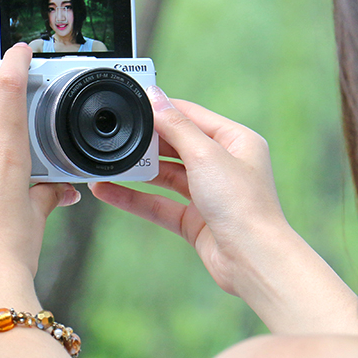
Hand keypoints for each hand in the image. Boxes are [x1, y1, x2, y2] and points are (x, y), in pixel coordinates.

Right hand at [91, 89, 289, 295]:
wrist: (252, 260)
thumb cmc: (242, 204)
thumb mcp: (206, 155)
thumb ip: (177, 126)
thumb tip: (155, 97)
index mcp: (237, 141)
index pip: (192, 116)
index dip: (162, 109)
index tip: (132, 101)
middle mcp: (225, 165)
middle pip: (177, 144)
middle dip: (146, 141)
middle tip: (114, 133)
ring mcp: (209, 193)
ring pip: (166, 175)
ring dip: (137, 170)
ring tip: (105, 161)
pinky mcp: (195, 220)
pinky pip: (159, 203)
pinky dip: (134, 197)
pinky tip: (107, 190)